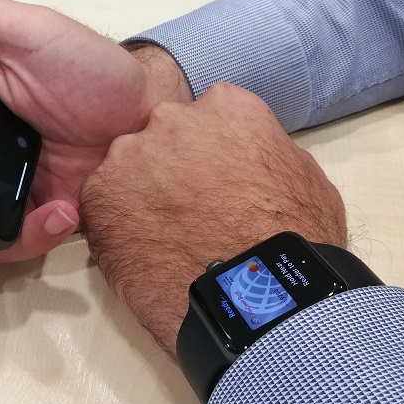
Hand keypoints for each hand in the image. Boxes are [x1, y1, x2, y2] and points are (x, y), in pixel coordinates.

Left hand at [79, 83, 346, 355]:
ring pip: (128, 167)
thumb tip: (246, 161)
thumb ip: (265, 151)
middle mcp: (173, 120)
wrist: (257, 296)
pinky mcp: (99, 196)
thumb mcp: (304, 178)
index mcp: (227, 108)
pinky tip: (142, 252)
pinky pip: (103, 202)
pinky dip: (117, 223)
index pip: (207, 116)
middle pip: (164, 136)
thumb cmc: (295, 241)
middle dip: (171, 166)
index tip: (216, 180)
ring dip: (141, 193)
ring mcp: (131, 156)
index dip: (209, 151)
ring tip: (164, 237)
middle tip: (188, 211)